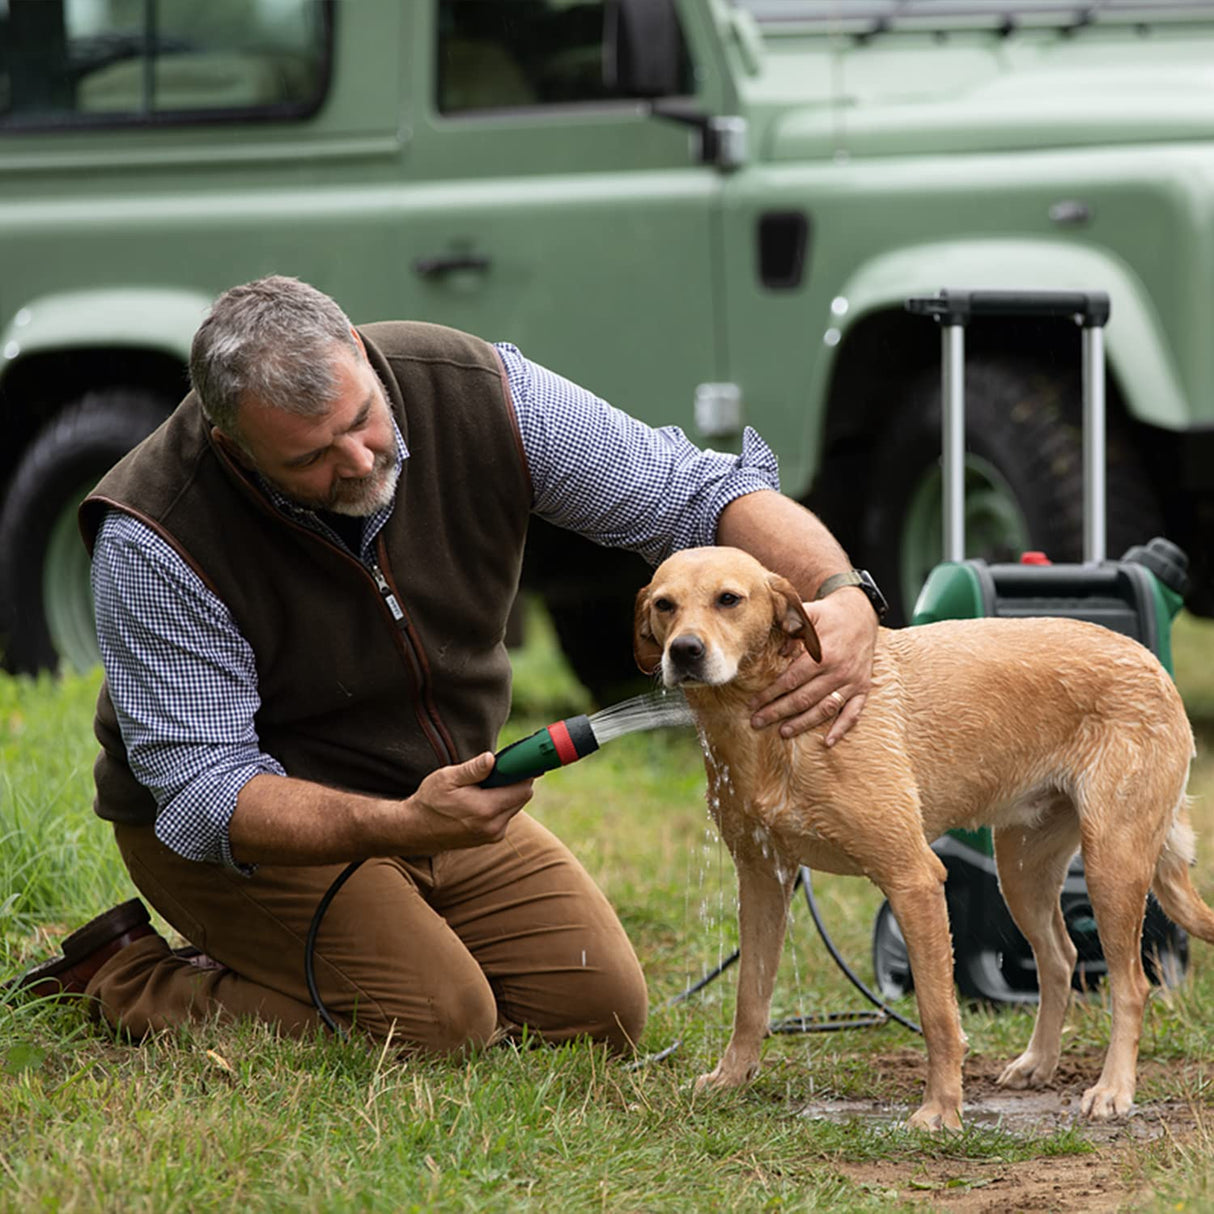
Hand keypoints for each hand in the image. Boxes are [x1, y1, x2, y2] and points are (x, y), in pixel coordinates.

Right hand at [405, 752, 533, 849]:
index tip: (516, 763)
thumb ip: (473, 770)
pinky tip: (481, 800)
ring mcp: (493, 835)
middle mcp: (494, 826)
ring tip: (483, 788)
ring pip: (514, 807)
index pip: (523, 789)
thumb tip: (492, 759)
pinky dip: (499, 806)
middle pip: (522, 798)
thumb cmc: (430, 801)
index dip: (522, 773)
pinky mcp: (490, 839)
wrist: (416, 829)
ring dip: (506, 795)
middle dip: (513, 782)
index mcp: (486, 809)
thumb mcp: (447, 778)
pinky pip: (505, 817)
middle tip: (495, 773)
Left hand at [748, 586, 877, 745]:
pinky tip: (827, 742)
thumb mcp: (809, 614)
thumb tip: (777, 648)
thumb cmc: (830, 614)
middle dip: (777, 712)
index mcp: (822, 655)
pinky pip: (854, 713)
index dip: (770, 694)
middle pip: (803, 699)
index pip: (790, 681)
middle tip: (757, 722)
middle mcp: (837, 671)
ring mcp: (851, 682)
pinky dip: (842, 728)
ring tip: (783, 732)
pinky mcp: (863, 688)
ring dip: (803, 723)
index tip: (753, 703)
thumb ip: (791, 627)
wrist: (863, 612)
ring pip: (825, 709)